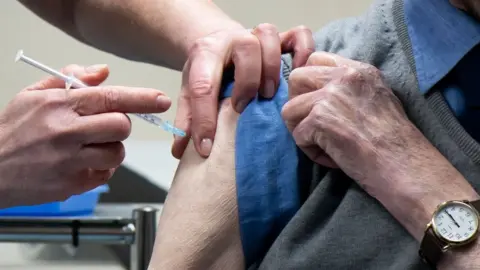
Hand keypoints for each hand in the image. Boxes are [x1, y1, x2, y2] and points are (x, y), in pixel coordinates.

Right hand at [0, 64, 170, 206]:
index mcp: (60, 105)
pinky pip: (106, 175)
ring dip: (111, 149)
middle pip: (121, 127)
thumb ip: (71, 80)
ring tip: (90, 147)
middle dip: (119, 126)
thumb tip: (103, 72)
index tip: (160, 99)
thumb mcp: (34, 95)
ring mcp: (70, 161)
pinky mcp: (71, 184)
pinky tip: (82, 163)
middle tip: (104, 126)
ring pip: (117, 153)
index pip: (111, 98)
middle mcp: (67, 132)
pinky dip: (101, 169)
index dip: (142, 98)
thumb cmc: (12, 131)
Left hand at [172, 24, 314, 157]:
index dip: (204, 120)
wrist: (220, 44)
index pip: (203, 86)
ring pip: (270, 37)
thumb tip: (180, 151)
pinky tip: (299, 73)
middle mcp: (232, 40)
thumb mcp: (191, 92)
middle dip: (247, 82)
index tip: (206, 148)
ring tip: (270, 95)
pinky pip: (299, 35)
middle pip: (245, 48)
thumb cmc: (208, 71)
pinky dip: (304, 51)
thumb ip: (187, 119)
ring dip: (272, 68)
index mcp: (206, 53)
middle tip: (244, 109)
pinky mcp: (280, 38)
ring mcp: (258, 36)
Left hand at [281, 52, 417, 194]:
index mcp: (359, 70)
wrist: (404, 166)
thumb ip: (349, 90)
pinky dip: (311, 151)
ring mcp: (330, 96)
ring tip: (325, 145)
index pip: (316, 59)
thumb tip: (318, 94)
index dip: (309, 83)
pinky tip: (333, 157)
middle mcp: (344, 77)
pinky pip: (297, 135)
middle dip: (297, 103)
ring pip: (289, 109)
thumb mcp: (377, 100)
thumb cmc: (394, 143)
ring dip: (301, 130)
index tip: (317, 105)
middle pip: (296, 78)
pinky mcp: (320, 119)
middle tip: (313, 125)